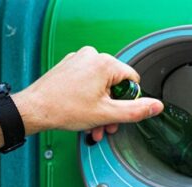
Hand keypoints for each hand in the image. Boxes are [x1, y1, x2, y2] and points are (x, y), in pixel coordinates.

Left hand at [12, 46, 162, 139]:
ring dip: (102, 108)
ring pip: (102, 86)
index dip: (129, 101)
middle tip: (106, 124)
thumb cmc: (64, 109)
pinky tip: (84, 113)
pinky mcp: (69, 67)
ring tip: (95, 124)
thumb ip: (135, 111)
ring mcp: (78, 60)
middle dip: (113, 108)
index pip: (132, 81)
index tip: (117, 112)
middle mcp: (91, 56)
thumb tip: (156, 106)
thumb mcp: (107, 114)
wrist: (34, 110)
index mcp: (104, 63)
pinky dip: (90, 99)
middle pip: (116, 85)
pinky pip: (88, 82)